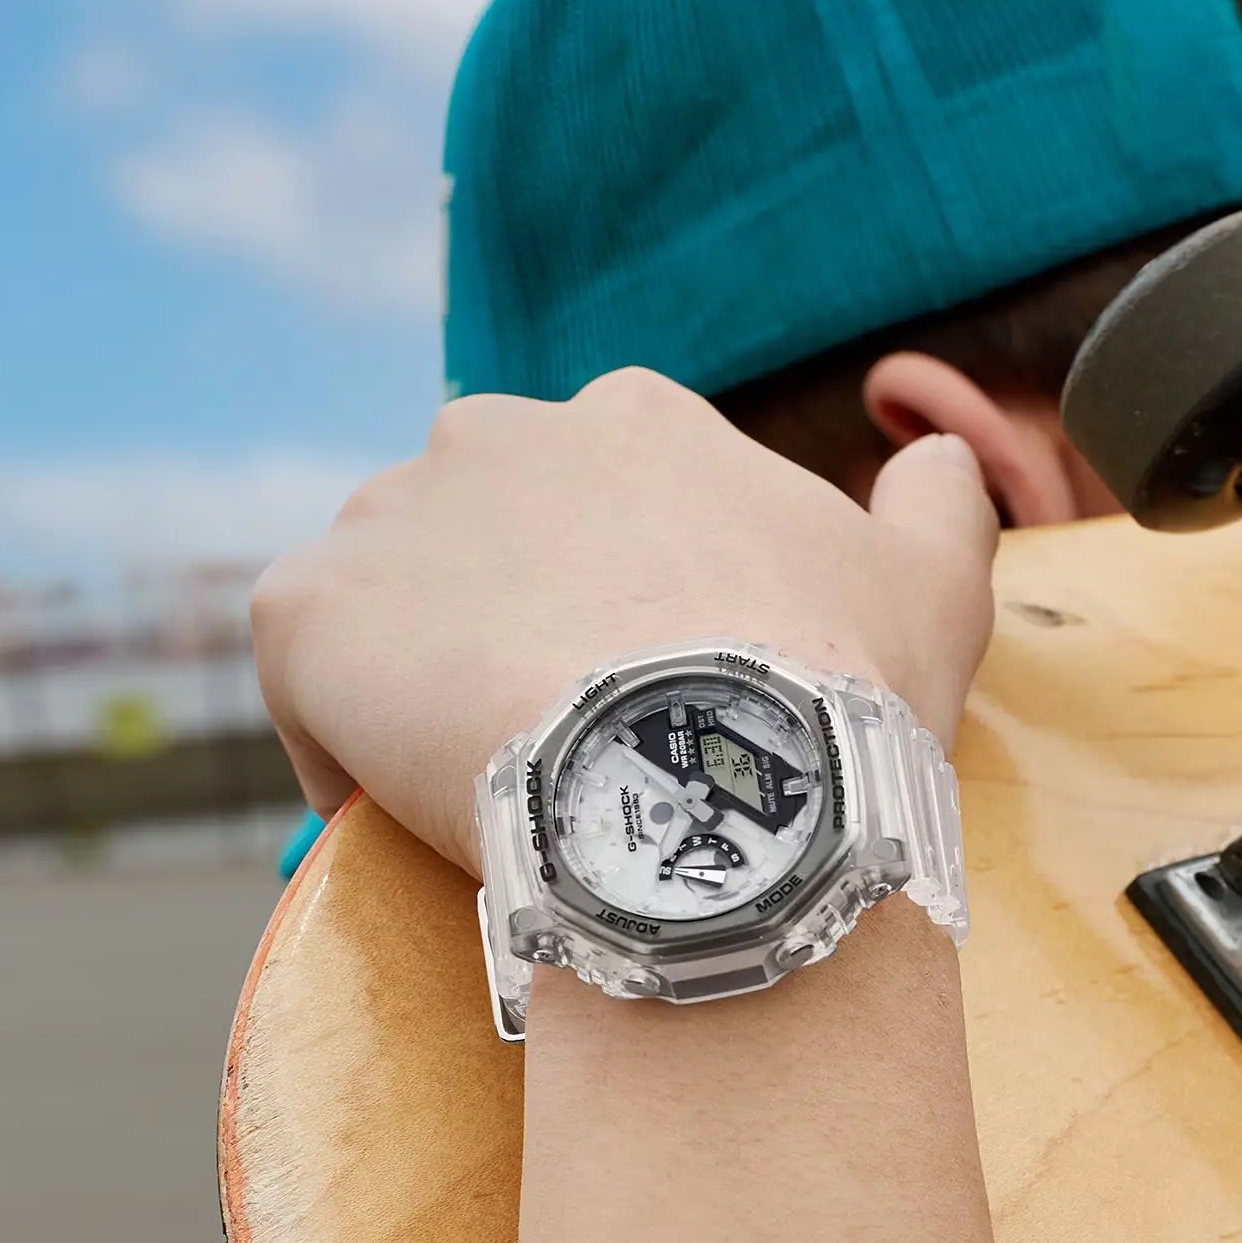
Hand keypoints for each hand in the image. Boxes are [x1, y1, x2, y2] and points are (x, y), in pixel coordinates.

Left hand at [252, 369, 998, 876]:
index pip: (592, 506)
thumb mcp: (932, 585)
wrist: (714, 788)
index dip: (604, 610)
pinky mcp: (306, 608)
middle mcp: (498, 436)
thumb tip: (939, 454)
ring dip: (416, 682)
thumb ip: (938, 501)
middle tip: (553, 752)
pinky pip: (302, 675)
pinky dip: (333, 745)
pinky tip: (388, 818)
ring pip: (387, 604)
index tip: (626, 696)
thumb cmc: (830, 697)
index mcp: (633, 424)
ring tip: (475, 796)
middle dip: (503, 632)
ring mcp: (390, 516)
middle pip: (477, 541)